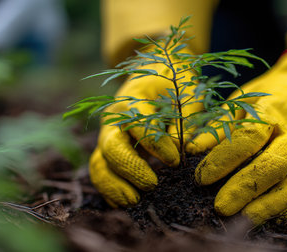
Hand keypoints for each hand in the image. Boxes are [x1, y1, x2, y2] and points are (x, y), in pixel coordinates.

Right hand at [89, 49, 202, 206]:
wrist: (153, 71)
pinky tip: (124, 203)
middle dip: (130, 169)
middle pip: (112, 147)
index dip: (156, 144)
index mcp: (133, 99)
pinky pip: (102, 171)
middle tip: (152, 186)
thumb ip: (185, 119)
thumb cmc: (174, 82)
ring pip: (100, 163)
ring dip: (114, 185)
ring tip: (134, 203)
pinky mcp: (109, 150)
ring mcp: (109, 135)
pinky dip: (109, 189)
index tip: (175, 160)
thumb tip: (183, 149)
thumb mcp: (186, 92)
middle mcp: (114, 118)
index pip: (138, 124)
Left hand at [188, 45, 286, 223]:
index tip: (201, 179)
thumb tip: (190, 149)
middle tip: (220, 207)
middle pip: (273, 164)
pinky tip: (265, 218)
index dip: (223, 160)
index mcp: (273, 110)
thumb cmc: (271, 96)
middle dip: (245, 188)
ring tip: (243, 220)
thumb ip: (218, 126)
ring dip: (268, 206)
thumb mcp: (242, 101)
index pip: (248, 138)